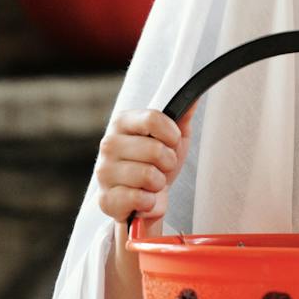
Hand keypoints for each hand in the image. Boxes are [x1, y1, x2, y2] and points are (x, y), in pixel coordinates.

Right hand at [95, 108, 189, 234]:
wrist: (145, 198)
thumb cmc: (157, 164)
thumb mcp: (172, 138)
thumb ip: (181, 116)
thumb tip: (194, 96)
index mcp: (122, 122)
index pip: (152, 119)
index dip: (171, 134)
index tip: (172, 142)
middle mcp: (108, 144)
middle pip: (154, 149)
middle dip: (168, 163)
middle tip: (160, 167)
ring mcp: (104, 172)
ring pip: (148, 175)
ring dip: (158, 184)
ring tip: (151, 184)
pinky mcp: (106, 200)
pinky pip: (140, 199)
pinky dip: (150, 202)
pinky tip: (143, 199)